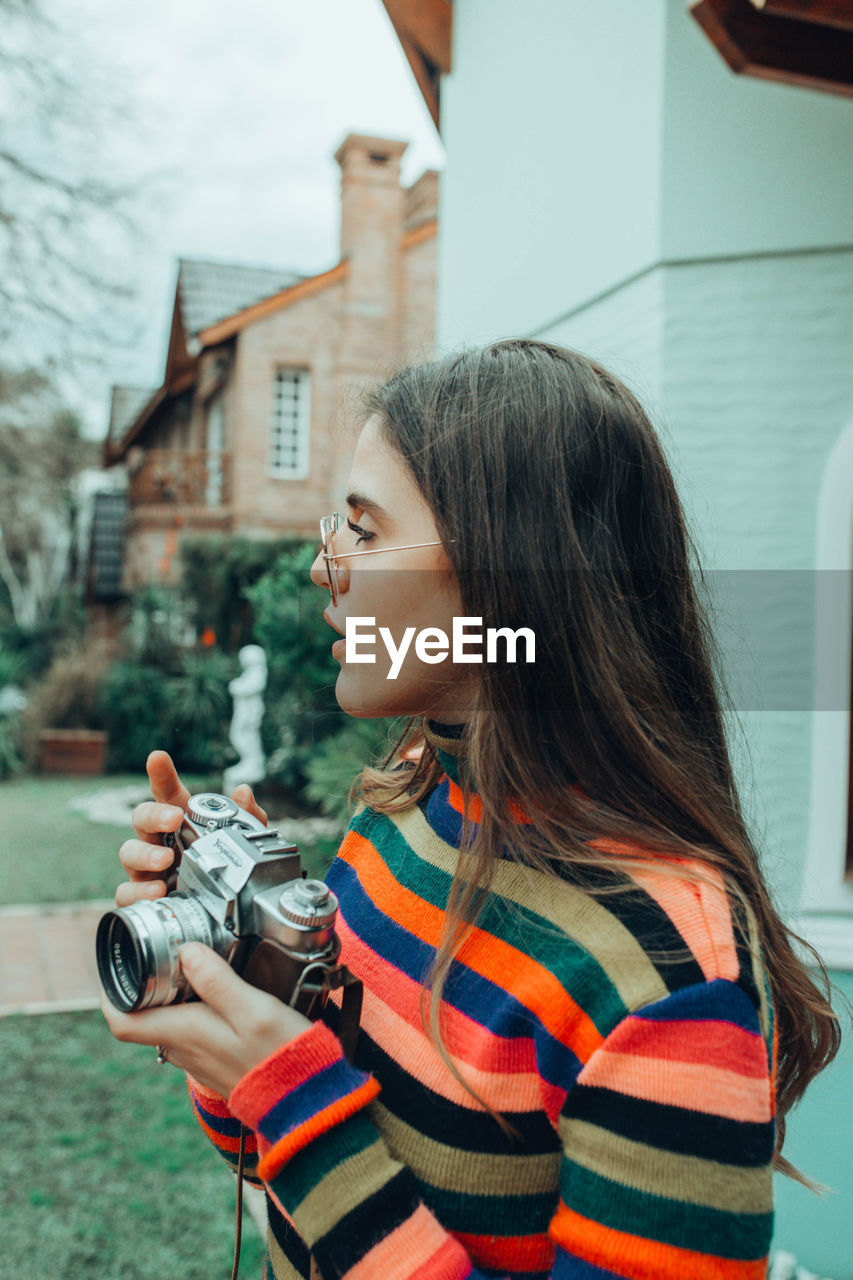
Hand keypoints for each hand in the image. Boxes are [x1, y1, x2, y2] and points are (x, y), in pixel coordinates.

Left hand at [101, 942, 311, 1095]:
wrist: (304, 1099)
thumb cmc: (281, 1056)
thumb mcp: (254, 1010)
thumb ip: (218, 981)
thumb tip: (186, 951)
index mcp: (185, 1033)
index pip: (123, 1022)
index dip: (111, 995)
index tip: (118, 966)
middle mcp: (184, 1049)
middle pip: (146, 1016)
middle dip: (149, 983)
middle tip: (167, 950)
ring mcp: (198, 1058)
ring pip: (169, 1021)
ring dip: (174, 995)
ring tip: (197, 964)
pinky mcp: (215, 1060)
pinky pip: (191, 1030)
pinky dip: (195, 1007)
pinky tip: (221, 992)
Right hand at [115, 750, 267, 907]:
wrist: (219, 911)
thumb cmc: (220, 866)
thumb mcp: (240, 842)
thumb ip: (246, 817)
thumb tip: (243, 792)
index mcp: (179, 821)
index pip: (166, 792)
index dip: (161, 774)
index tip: (158, 758)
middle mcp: (157, 840)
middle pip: (142, 818)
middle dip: (154, 815)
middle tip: (173, 818)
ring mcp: (146, 868)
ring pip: (129, 853)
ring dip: (145, 854)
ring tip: (165, 859)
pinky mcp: (141, 896)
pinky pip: (127, 892)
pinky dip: (138, 892)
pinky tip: (157, 892)